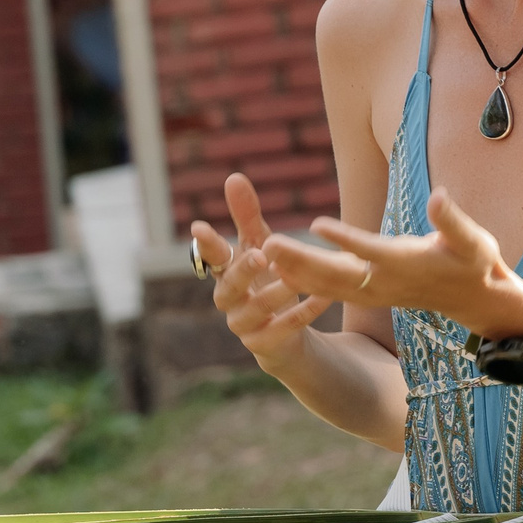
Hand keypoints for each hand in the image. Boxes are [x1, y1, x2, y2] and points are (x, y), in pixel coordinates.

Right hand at [192, 174, 334, 374]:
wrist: (283, 337)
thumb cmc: (267, 282)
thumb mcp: (260, 246)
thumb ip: (246, 216)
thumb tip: (233, 177)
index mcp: (225, 275)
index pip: (212, 258)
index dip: (206, 244)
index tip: (199, 227)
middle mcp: (228, 300)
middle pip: (231, 285)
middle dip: (244, 270)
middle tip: (260, 255)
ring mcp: (244, 325)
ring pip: (256, 309)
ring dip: (276, 292)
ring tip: (295, 278)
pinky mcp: (264, 345)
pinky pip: (282, 329)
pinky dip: (302, 313)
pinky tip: (323, 298)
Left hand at [259, 186, 522, 337]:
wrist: (472, 299)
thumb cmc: (475, 262)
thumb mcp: (474, 241)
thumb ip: (454, 221)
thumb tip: (440, 196)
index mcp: (408, 264)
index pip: (372, 252)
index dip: (346, 239)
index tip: (318, 224)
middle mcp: (385, 282)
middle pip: (336, 273)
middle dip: (301, 260)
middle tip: (266, 244)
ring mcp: (373, 291)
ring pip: (326, 284)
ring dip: (293, 271)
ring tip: (260, 253)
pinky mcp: (366, 293)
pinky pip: (328, 290)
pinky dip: (302, 281)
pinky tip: (275, 269)